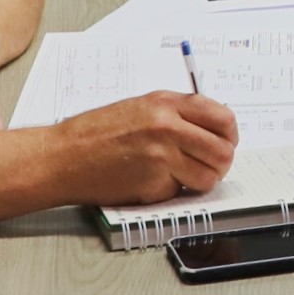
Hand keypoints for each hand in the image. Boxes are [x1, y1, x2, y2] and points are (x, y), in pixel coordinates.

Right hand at [51, 92, 240, 202]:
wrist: (63, 157)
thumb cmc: (95, 134)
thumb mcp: (140, 107)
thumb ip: (176, 114)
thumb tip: (211, 128)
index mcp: (166, 103)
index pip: (223, 117)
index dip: (229, 135)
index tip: (226, 143)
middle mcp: (168, 126)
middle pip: (223, 151)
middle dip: (220, 164)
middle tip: (208, 167)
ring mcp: (162, 155)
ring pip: (209, 177)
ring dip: (200, 182)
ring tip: (180, 177)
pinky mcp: (153, 182)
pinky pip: (181, 191)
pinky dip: (172, 191)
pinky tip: (152, 182)